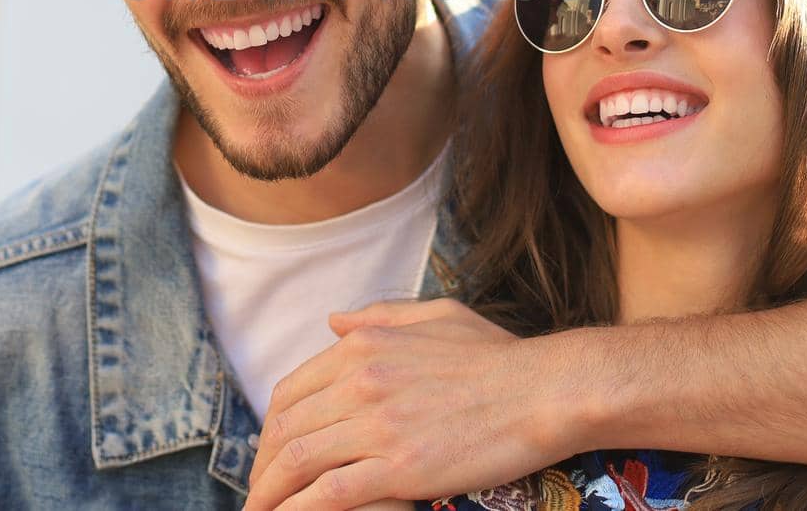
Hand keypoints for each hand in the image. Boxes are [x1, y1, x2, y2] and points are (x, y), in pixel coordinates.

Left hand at [242, 299, 568, 510]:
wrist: (546, 390)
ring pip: (298, 461)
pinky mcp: (399, 467)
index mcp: (365, 346)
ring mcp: (378, 425)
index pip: (292, 390)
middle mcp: (361, 380)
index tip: (271, 455)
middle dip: (262, 468)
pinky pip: (329, 494)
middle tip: (259, 494)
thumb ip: (380, 318)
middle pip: (285, 429)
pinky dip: (300, 510)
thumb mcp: (438, 316)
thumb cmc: (500, 357)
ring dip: (270, 494)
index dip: (271, 429)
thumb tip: (333, 321)